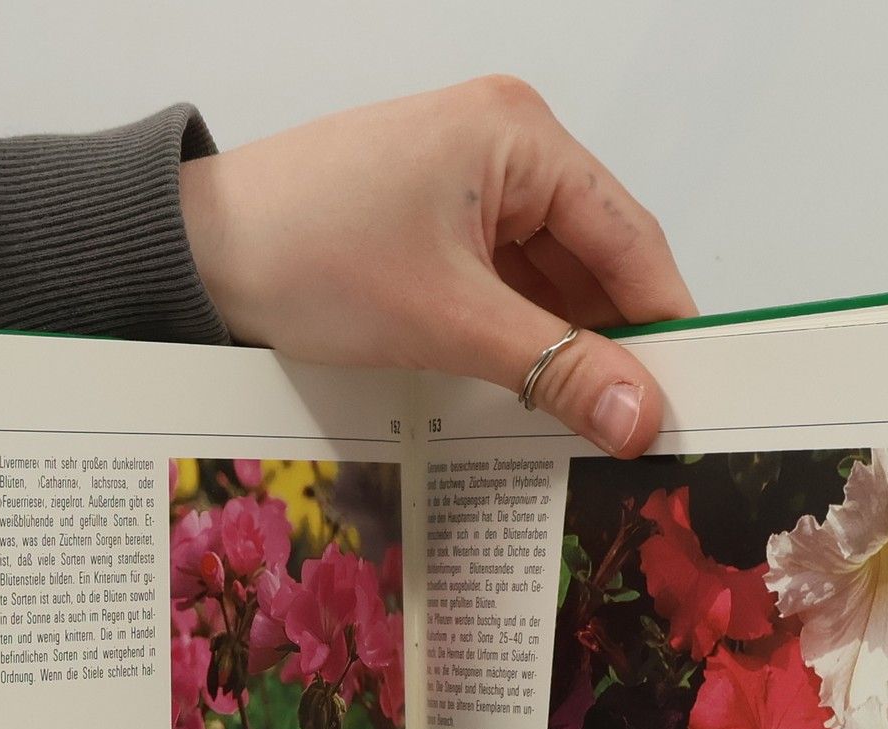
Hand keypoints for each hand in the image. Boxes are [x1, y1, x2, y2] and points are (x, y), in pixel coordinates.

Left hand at [180, 76, 696, 456]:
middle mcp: (508, 147)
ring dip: (568, 353)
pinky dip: (524, 344)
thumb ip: (556, 369)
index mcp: (523, 136)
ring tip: (595, 430)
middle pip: (598, 262)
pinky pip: (508, 290)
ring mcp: (472, 188)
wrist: (192, 254)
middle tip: (646, 433)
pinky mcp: (438, 228)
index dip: (667, 325)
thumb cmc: (308, 256)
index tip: (695, 401)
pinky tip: (536, 402)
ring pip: (553, 283)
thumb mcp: (448, 319)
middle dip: (617, 346)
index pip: (631, 239)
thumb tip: (644, 418)